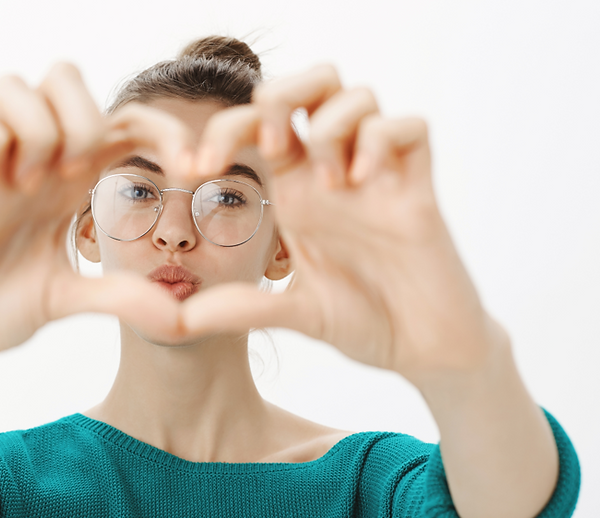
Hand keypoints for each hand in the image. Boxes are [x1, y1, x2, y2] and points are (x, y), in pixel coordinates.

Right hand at [0, 63, 194, 367]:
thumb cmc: (4, 308)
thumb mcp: (72, 298)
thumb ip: (122, 297)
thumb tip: (180, 318)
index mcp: (72, 179)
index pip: (125, 121)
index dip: (165, 131)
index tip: (193, 171)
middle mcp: (35, 159)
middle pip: (66, 74)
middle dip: (83, 118)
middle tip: (73, 176)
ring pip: (15, 86)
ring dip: (33, 135)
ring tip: (23, 188)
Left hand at [182, 64, 498, 382]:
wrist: (423, 349)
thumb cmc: (364, 321)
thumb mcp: (292, 315)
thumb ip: (239, 309)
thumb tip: (176, 321)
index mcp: (297, 192)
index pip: (256, 127)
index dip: (221, 130)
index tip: (197, 169)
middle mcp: (333, 174)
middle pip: (308, 86)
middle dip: (279, 96)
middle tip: (270, 149)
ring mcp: (379, 178)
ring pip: (357, 95)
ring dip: (330, 126)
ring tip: (329, 184)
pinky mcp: (419, 190)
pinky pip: (409, 127)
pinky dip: (381, 141)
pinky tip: (364, 182)